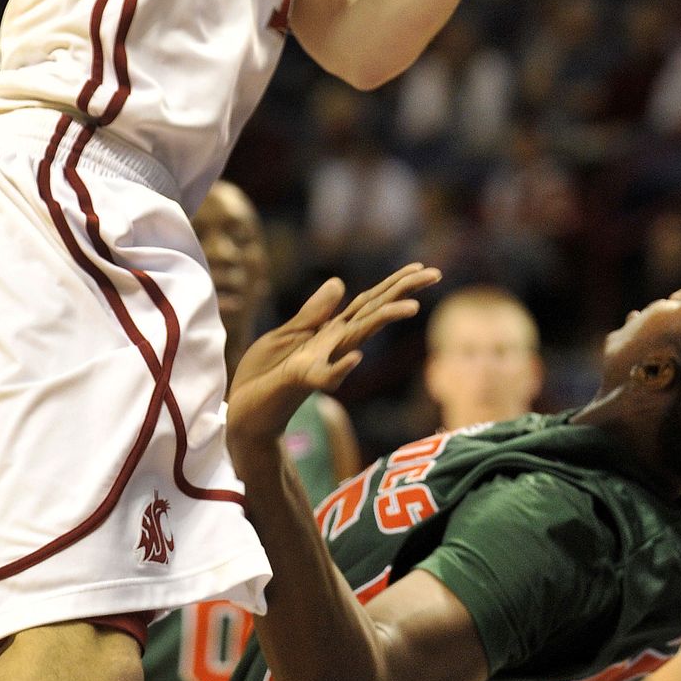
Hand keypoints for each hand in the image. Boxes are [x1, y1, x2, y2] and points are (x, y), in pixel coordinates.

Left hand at [228, 263, 440, 455]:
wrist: (244, 412)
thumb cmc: (265, 375)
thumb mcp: (287, 335)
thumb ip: (314, 313)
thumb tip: (340, 282)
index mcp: (331, 332)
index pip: (368, 303)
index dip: (394, 284)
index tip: (422, 268)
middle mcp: (334, 346)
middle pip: (373, 312)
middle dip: (402, 292)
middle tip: (435, 274)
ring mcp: (321, 363)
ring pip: (357, 338)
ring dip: (383, 321)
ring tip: (412, 306)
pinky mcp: (300, 381)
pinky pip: (324, 376)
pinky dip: (341, 368)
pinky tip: (356, 356)